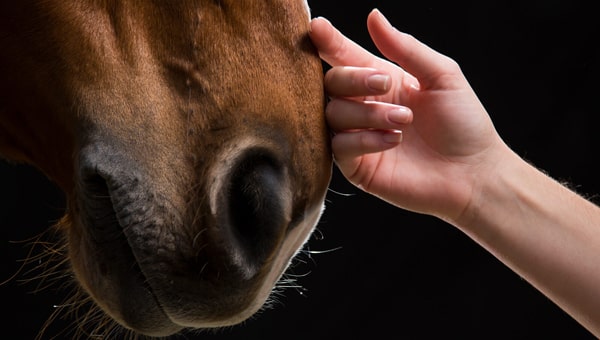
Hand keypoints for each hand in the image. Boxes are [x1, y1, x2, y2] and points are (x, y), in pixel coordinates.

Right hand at [310, 9, 508, 221]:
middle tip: (385, 83)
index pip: (346, 57)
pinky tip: (393, 141)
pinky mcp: (357, 166)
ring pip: (333, 114)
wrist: (473, 173)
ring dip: (367, 112)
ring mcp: (358, 137)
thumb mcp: (442, 76)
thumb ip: (406, 48)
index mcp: (382, 81)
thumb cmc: (463, 123)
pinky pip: (340, 147)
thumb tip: (373, 16)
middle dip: (354, 78)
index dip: (329, 42)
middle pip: (332, 83)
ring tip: (403, 120)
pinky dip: (363, 139)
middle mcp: (365, 106)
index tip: (317, 27)